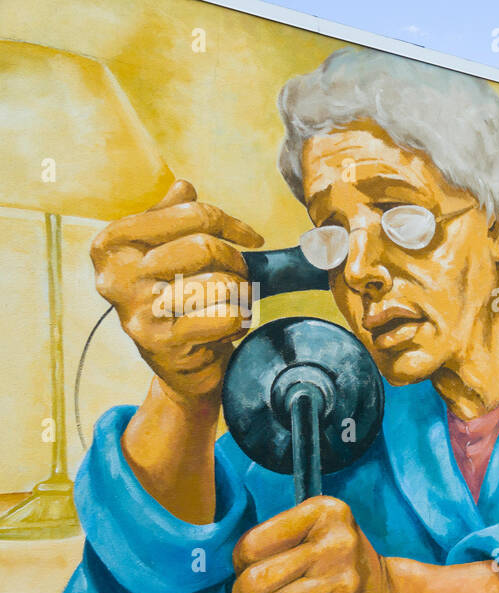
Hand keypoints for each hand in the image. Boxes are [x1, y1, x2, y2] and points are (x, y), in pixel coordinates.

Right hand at [89, 179, 263, 404]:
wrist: (179, 365)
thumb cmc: (175, 301)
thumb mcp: (165, 255)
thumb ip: (169, 218)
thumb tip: (183, 186)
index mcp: (112, 243)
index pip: (189, 213)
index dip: (230, 223)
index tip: (251, 238)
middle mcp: (116, 275)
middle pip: (205, 246)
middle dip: (237, 262)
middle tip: (242, 278)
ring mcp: (136, 311)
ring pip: (219, 282)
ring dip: (242, 294)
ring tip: (235, 303)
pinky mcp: (161, 343)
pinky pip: (224, 317)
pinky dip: (238, 320)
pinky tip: (228, 326)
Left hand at [231, 497, 391, 592]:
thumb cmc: (336, 565)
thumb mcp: (313, 532)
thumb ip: (273, 541)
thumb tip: (235, 573)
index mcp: (326, 513)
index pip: (250, 546)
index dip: (243, 566)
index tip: (263, 571)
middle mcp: (338, 545)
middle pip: (254, 583)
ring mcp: (345, 587)